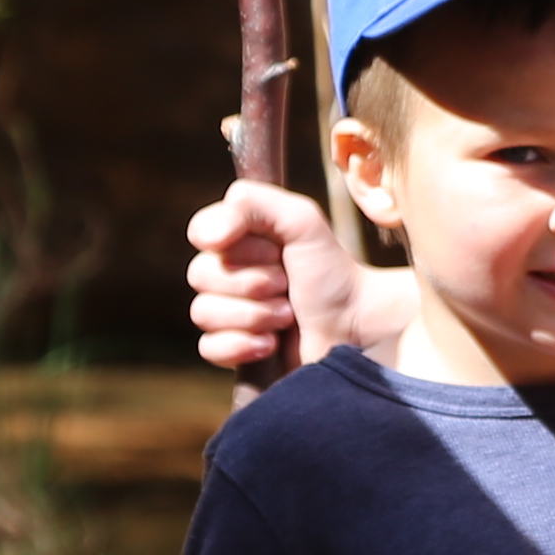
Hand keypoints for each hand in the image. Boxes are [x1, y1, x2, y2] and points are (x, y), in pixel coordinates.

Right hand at [185, 176, 389, 375]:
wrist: (356, 326)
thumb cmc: (331, 271)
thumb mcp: (300, 220)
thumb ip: (252, 203)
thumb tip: (204, 236)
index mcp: (239, 239)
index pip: (201, 233)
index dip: (235, 246)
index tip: (275, 252)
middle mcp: (229, 273)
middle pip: (199, 275)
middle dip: (251, 283)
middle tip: (286, 285)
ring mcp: (230, 313)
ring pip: (203, 313)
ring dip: (253, 315)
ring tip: (287, 315)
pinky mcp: (233, 350)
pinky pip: (209, 347)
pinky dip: (241, 345)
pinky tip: (271, 344)